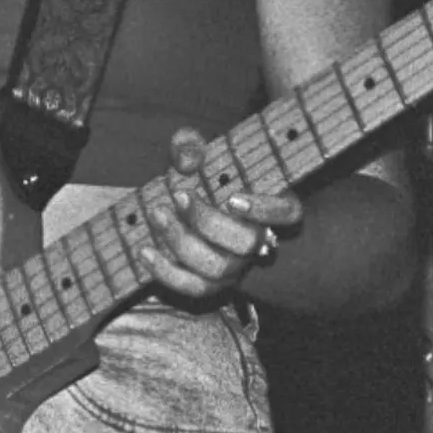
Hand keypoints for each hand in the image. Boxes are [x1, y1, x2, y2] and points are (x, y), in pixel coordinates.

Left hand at [133, 128, 303, 299]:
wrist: (181, 204)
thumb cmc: (196, 174)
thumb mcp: (193, 152)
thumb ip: (189, 146)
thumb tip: (186, 158)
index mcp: (270, 205)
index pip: (287, 211)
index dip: (266, 209)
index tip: (232, 199)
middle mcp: (258, 240)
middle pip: (246, 243)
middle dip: (208, 222)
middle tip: (179, 196)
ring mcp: (237, 265)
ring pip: (218, 267)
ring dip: (182, 242)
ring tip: (157, 214)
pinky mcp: (211, 283)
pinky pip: (194, 287)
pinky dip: (166, 272)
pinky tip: (144, 251)